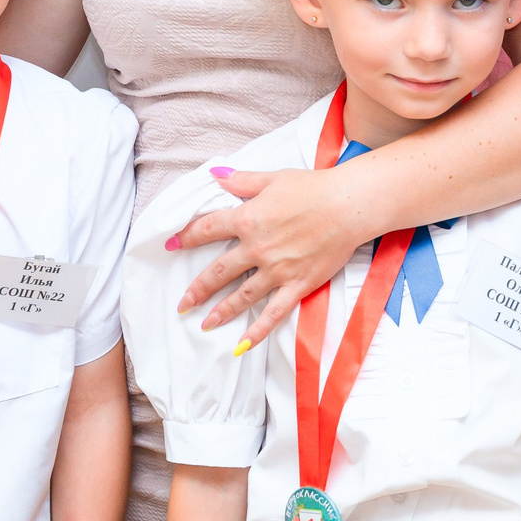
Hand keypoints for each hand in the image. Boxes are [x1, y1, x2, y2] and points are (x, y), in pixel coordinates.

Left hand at [170, 166, 374, 348]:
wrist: (349, 205)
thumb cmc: (313, 188)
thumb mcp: (273, 178)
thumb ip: (242, 181)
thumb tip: (215, 175)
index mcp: (248, 219)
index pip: (207, 230)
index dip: (186, 237)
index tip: (171, 245)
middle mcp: (257, 248)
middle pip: (218, 272)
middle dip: (197, 289)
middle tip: (183, 303)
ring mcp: (277, 270)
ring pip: (242, 296)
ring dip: (220, 312)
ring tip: (205, 323)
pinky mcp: (298, 285)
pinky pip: (274, 313)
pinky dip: (258, 331)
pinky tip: (242, 345)